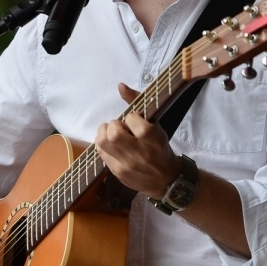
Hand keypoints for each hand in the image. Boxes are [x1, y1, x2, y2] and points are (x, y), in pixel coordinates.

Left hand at [95, 83, 181, 197]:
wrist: (166, 180)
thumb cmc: (161, 149)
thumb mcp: (156, 126)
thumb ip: (137, 103)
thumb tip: (120, 85)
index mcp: (152, 138)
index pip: (131, 118)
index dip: (132, 117)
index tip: (136, 122)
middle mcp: (139, 152)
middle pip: (114, 132)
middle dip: (114, 126)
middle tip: (121, 129)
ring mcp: (126, 164)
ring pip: (103, 142)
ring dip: (105, 134)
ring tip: (114, 135)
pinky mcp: (117, 172)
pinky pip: (101, 154)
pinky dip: (103, 145)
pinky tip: (112, 146)